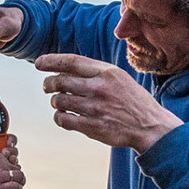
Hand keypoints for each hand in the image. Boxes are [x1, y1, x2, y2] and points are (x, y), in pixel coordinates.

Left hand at [36, 53, 181, 152]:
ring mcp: (95, 108)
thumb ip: (94, 73)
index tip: (38, 63)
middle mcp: (99, 88)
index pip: (72, 62)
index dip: (51, 61)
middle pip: (60, 81)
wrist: (150, 126)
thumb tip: (63, 69)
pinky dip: (58, 116)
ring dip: (55, 101)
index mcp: (107, 73)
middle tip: (47, 86)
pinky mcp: (91, 127)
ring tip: (60, 101)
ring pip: (59, 100)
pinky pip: (62, 119)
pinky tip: (63, 115)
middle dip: (49, 83)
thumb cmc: (132, 100)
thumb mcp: (118, 78)